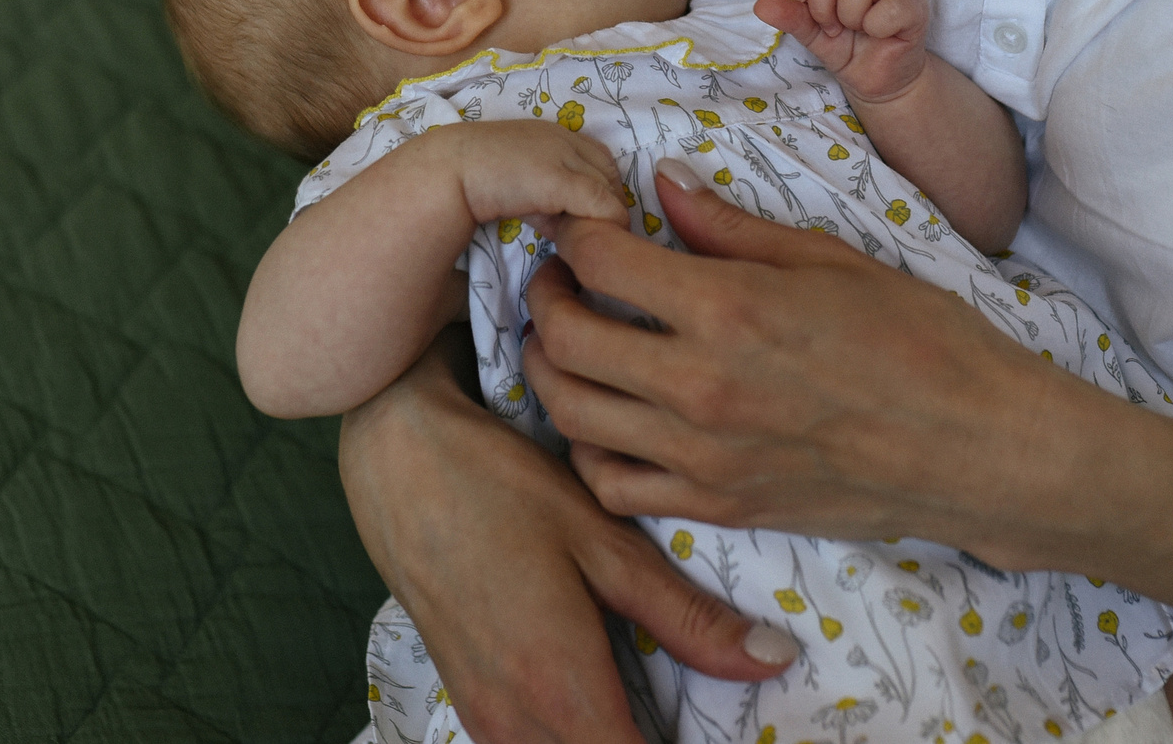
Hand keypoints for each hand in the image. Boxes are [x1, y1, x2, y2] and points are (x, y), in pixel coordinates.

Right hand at [340, 334, 802, 743]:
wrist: (398, 457)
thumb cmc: (503, 488)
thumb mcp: (604, 543)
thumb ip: (687, 616)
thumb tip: (774, 661)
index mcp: (561, 691)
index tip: (742, 733)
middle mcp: (516, 725)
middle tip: (700, 714)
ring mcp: (486, 719)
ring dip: (617, 741)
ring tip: (665, 708)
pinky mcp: (470, 702)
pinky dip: (580, 735)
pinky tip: (615, 694)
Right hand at [416, 118, 631, 231]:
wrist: (445, 171)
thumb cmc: (469, 174)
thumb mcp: (513, 177)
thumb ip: (539, 192)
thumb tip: (558, 222)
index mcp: (551, 133)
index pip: (598, 156)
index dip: (600, 186)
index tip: (587, 213)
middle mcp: (564, 139)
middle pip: (609, 172)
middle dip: (608, 203)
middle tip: (594, 232)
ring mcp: (564, 157)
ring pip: (609, 191)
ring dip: (605, 219)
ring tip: (590, 242)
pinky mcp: (561, 181)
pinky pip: (601, 206)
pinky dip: (604, 225)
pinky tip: (588, 244)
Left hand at [524, 175, 1093, 561]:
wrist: (976, 448)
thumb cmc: (921, 341)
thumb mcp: (828, 260)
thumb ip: (730, 228)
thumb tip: (663, 185)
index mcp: (728, 309)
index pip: (600, 261)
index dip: (575, 232)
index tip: (580, 223)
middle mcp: (699, 386)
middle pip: (566, 340)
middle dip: (546, 297)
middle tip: (559, 276)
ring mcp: (702, 457)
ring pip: (573, 416)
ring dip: (552, 370)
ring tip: (569, 340)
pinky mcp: (718, 506)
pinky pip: (613, 485)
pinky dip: (589, 449)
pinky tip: (608, 417)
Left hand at [753, 0, 929, 102]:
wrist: (880, 81)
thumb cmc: (847, 50)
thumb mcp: (811, 36)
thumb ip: (791, 18)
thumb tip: (760, 5)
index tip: (798, 0)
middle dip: (822, 5)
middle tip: (832, 27)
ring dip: (850, 15)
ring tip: (856, 30)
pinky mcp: (914, 4)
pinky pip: (889, 7)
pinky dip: (877, 27)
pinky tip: (880, 34)